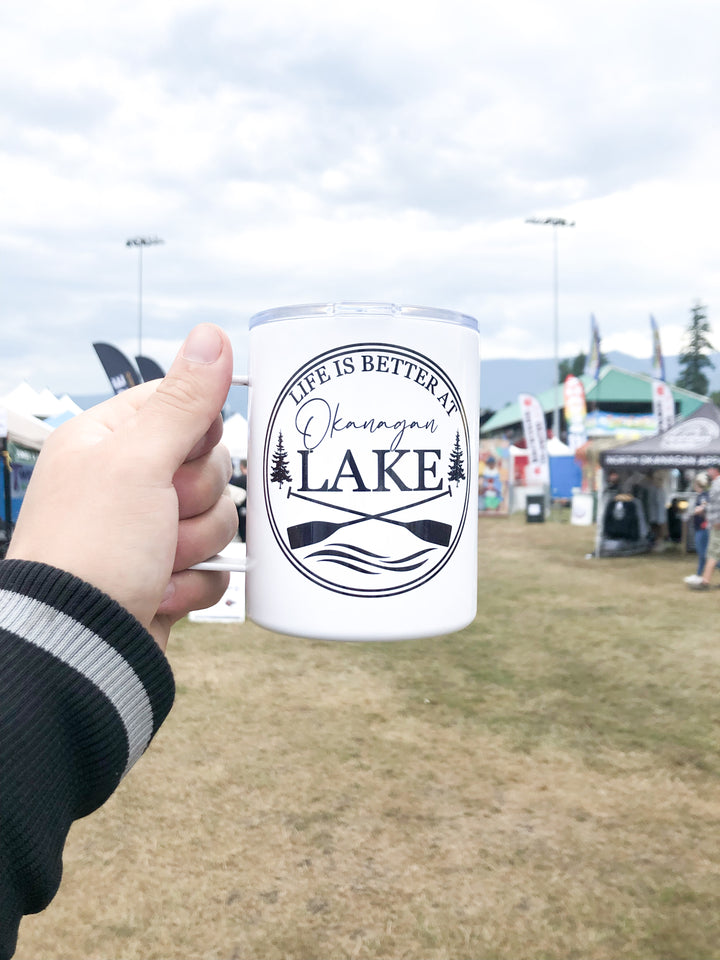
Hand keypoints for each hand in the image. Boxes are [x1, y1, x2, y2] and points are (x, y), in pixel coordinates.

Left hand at [8, 324, 237, 649]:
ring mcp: (146, 530)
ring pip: (219, 515)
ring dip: (196, 543)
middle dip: (197, 498)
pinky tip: (160, 590)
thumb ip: (183, 401)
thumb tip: (211, 335)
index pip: (181, 407)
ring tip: (156, 560)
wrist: (80, 644)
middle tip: (162, 513)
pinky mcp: (167, 571)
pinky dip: (196, 580)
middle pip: (209, 464)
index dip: (196, 432)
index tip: (182, 453)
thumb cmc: (91, 549)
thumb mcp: (139, 461)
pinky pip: (216, 563)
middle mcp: (126, 481)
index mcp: (108, 441)